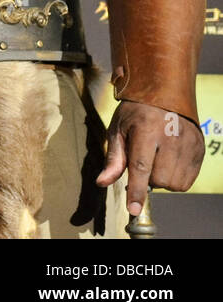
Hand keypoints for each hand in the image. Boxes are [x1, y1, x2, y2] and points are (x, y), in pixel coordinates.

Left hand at [97, 99, 204, 216]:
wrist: (166, 92)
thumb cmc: (136, 112)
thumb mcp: (118, 129)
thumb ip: (113, 158)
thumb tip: (102, 182)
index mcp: (146, 129)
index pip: (141, 167)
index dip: (137, 191)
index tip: (133, 209)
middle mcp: (170, 137)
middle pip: (160, 179)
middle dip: (148, 179)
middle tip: (143, 162)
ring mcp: (188, 143)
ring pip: (175, 183)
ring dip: (162, 180)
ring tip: (156, 161)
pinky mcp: (200, 149)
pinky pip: (188, 180)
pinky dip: (176, 178)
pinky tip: (169, 162)